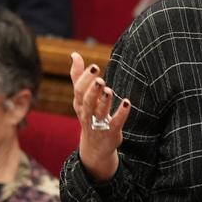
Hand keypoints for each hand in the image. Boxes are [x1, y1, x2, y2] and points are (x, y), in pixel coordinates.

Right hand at [70, 52, 131, 181]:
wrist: (95, 147)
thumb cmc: (89, 116)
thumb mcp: (81, 98)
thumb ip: (78, 76)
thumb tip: (74, 54)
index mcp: (79, 104)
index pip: (79, 90)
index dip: (85, 79)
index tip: (94, 66)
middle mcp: (87, 114)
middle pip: (87, 102)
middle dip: (92, 90)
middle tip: (99, 79)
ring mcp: (98, 124)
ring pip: (99, 112)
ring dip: (104, 101)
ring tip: (109, 90)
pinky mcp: (111, 132)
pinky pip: (116, 123)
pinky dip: (121, 113)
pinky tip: (127, 102)